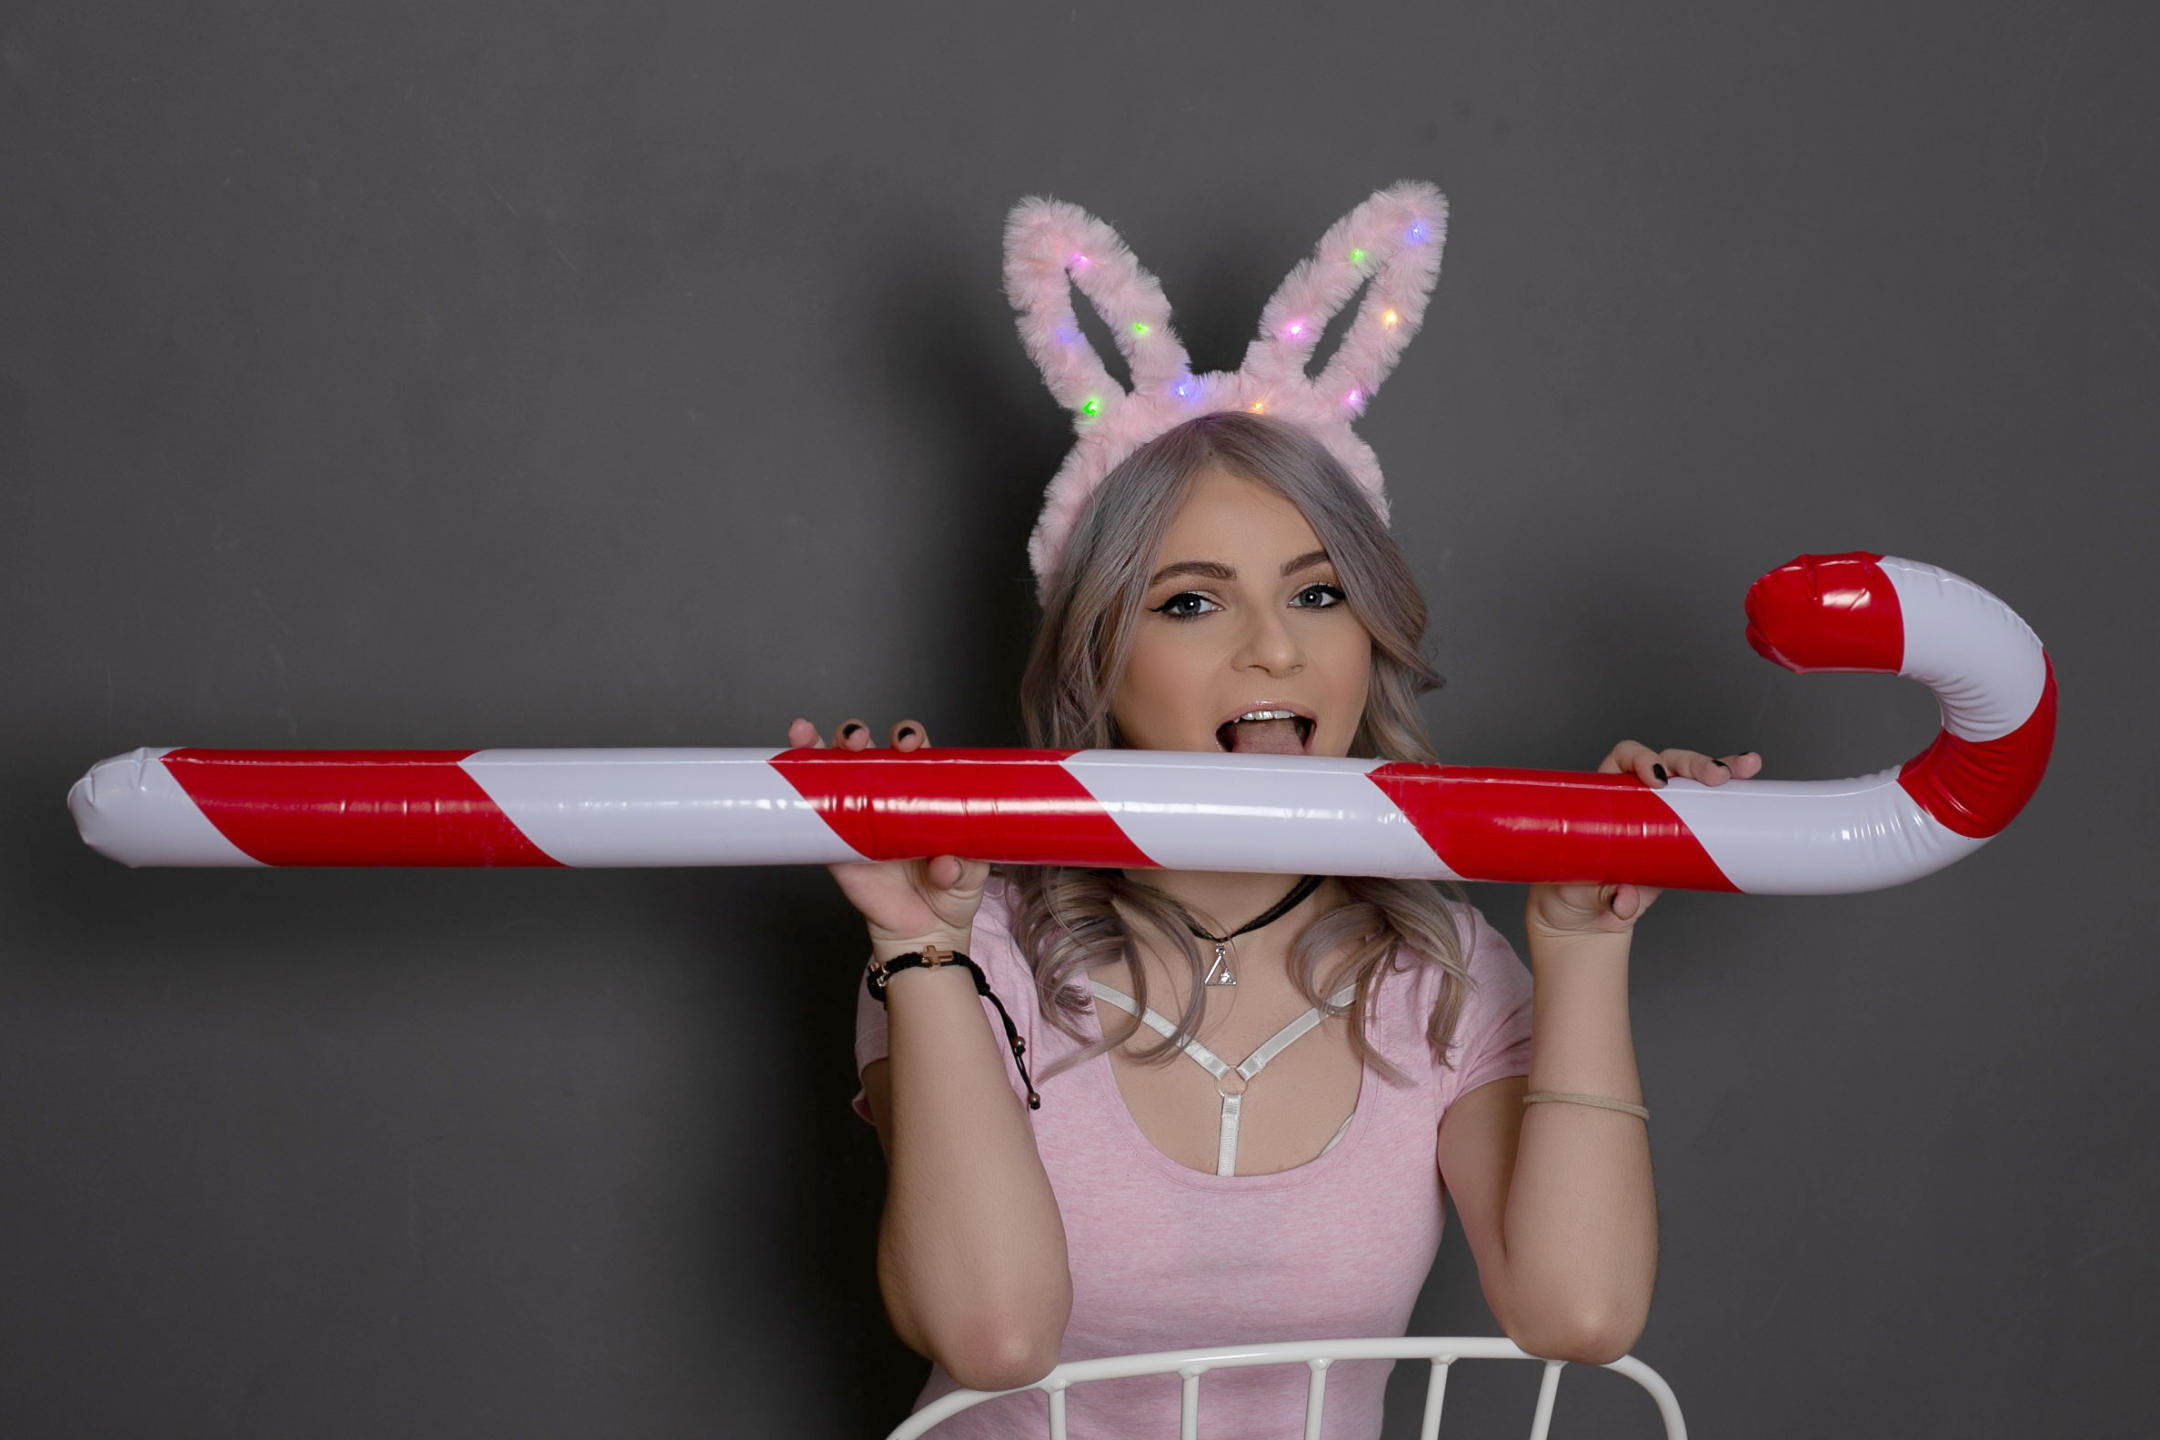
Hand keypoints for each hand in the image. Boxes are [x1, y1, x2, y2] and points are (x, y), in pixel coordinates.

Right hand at [786, 715, 990, 955]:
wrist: (923, 933)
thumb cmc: (952, 893)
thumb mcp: (973, 875)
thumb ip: (965, 865)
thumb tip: (945, 863)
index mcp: (923, 793)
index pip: (914, 752)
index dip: (909, 738)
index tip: (908, 742)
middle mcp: (887, 796)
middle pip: (869, 751)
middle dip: (858, 735)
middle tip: (859, 742)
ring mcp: (857, 815)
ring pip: (836, 771)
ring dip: (823, 747)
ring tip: (814, 740)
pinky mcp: (834, 844)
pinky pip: (812, 814)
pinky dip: (797, 788)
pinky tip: (789, 765)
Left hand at [1525, 742, 1764, 939]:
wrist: (1584, 914)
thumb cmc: (1572, 889)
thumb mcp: (1583, 891)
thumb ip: (1604, 895)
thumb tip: (1625, 903)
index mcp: (1604, 795)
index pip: (1623, 759)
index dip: (1640, 759)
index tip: (1655, 780)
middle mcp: (1635, 797)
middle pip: (1666, 763)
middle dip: (1693, 763)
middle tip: (1715, 776)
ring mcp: (1663, 814)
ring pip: (1692, 780)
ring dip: (1721, 768)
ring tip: (1747, 767)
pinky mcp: (1684, 834)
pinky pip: (1708, 807)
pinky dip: (1732, 793)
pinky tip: (1751, 782)